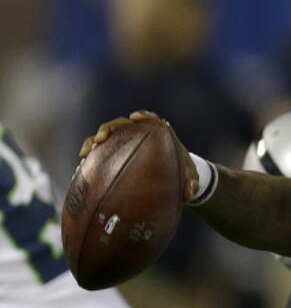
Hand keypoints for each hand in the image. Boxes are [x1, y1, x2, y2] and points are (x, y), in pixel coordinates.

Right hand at [79, 111, 197, 200]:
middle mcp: (137, 134)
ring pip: (106, 135)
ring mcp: (123, 142)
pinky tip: (82, 161)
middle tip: (103, 137)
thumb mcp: (189, 178)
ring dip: (95, 139)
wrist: (171, 177)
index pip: (150, 119)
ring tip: (88, 150)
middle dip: (110, 128)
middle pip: (121, 124)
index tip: (136, 118)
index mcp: (157, 133)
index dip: (143, 116)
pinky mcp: (113, 152)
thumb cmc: (181, 173)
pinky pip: (99, 150)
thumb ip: (192, 184)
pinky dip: (91, 152)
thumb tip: (190, 192)